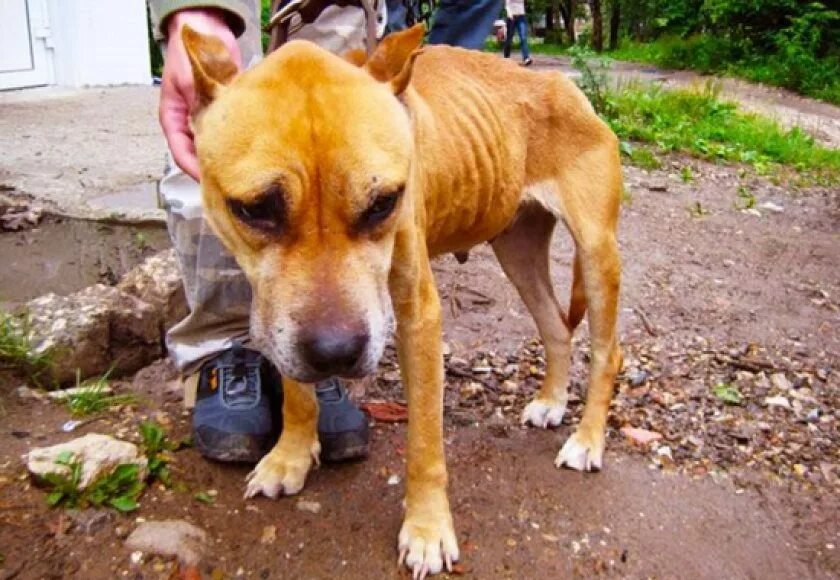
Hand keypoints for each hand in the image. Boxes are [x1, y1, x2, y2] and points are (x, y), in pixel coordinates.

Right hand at [159, 9, 241, 179]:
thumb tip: (210, 140)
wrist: (205, 30)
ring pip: (217, 147)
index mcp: (173, 120)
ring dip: (229, 159)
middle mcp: (190, 124)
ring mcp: (208, 121)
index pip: (181, 154)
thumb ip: (198, 112)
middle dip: (214, 170)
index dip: (194, 170)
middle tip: (232, 186)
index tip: (210, 183)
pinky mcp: (226, 114)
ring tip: (244, 174)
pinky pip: (233, 134)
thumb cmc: (187, 56)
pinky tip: (254, 153)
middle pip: (200, 155)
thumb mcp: (188, 85)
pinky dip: (241, 143)